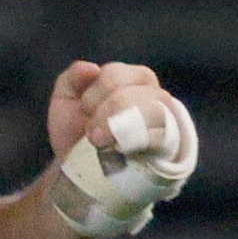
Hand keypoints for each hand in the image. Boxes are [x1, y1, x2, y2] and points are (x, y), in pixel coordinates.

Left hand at [45, 61, 196, 235]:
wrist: (81, 170)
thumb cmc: (77, 131)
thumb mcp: (66, 101)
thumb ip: (72, 79)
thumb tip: (90, 68)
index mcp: (132, 79)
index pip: (114, 74)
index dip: (92, 94)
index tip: (84, 111)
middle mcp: (153, 94)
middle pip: (128, 95)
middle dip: (102, 115)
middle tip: (91, 134)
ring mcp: (166, 119)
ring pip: (147, 112)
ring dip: (116, 129)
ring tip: (100, 142)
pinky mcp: (171, 144)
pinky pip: (160, 136)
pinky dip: (134, 141)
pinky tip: (119, 149)